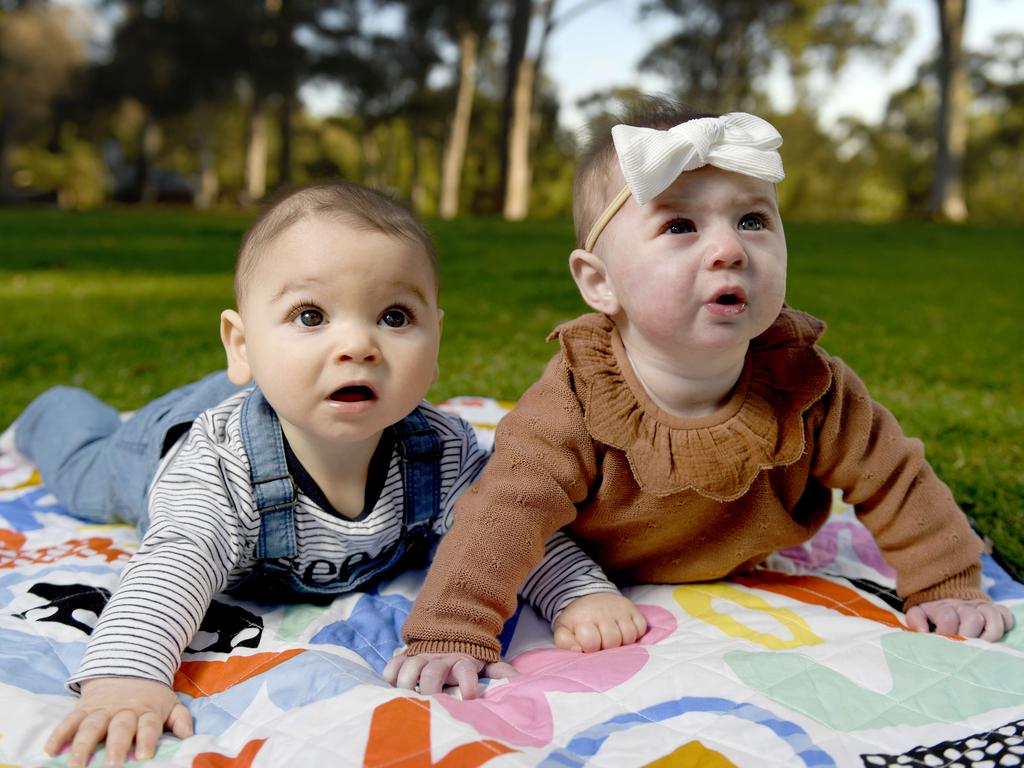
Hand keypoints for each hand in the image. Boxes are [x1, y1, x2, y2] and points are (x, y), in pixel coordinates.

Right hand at [44, 677, 191, 766]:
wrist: (127, 666)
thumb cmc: (150, 696)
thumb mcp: (170, 704)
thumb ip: (180, 720)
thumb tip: (189, 737)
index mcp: (147, 712)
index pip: (149, 725)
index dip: (147, 739)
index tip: (144, 755)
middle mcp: (123, 711)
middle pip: (120, 728)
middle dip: (116, 746)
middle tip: (113, 765)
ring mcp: (101, 709)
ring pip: (91, 726)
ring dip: (82, 746)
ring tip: (76, 766)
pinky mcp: (82, 708)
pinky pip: (69, 721)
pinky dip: (59, 734)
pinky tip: (50, 750)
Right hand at [383, 652, 516, 699]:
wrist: (449, 626)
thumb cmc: (468, 653)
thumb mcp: (487, 659)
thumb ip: (501, 671)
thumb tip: (522, 683)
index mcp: (464, 661)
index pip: (466, 671)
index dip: (468, 683)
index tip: (469, 696)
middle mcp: (442, 658)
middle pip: (433, 672)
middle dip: (430, 687)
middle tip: (429, 701)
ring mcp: (423, 656)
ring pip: (411, 666)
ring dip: (407, 681)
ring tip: (406, 695)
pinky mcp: (407, 655)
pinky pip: (395, 662)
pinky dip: (391, 672)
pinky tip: (392, 682)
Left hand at [552, 592, 646, 651]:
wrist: (588, 595)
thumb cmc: (577, 619)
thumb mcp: (563, 629)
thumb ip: (564, 642)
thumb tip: (578, 650)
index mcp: (583, 618)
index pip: (591, 642)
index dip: (590, 647)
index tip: (587, 643)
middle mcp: (603, 612)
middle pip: (612, 641)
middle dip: (607, 646)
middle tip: (601, 642)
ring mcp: (619, 610)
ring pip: (629, 636)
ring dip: (622, 642)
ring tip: (612, 638)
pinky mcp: (633, 609)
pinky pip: (641, 628)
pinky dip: (635, 634)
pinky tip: (623, 631)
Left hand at [906, 598, 1013, 641]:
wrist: (948, 591)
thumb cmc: (933, 611)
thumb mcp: (919, 612)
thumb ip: (915, 619)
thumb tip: (923, 631)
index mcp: (944, 607)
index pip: (948, 618)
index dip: (945, 633)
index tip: (942, 643)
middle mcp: (964, 605)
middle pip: (973, 619)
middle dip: (968, 636)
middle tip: (962, 647)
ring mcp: (980, 606)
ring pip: (992, 616)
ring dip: (988, 634)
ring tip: (981, 646)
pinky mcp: (995, 609)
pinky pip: (1005, 615)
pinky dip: (1003, 625)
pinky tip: (993, 635)